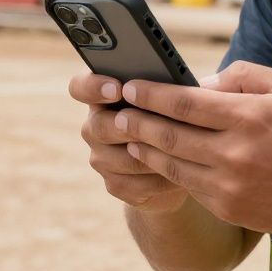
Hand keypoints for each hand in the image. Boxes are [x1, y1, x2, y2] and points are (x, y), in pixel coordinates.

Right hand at [68, 72, 188, 213]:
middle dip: (128, 126)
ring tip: (180, 151)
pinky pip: (133, 184)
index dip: (94, 87)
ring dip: (150, 155)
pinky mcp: (115, 185)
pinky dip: (158, 179)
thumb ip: (170, 88)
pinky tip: (180, 174)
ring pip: (118, 159)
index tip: (118, 89)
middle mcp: (95, 125)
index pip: (80, 87)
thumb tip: (191, 86)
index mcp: (103, 95)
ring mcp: (102, 157)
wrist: (180, 162)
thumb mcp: (173, 98)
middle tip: (152, 124)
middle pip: (98, 126)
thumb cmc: (177, 117)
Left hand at [117, 61, 271, 234]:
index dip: (152, 94)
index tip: (131, 86)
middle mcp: (235, 153)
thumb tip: (202, 82)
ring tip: (129, 134)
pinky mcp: (228, 208)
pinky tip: (157, 158)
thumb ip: (243, 75)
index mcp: (249, 117)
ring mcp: (229, 185)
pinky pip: (188, 186)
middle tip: (117, 112)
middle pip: (169, 135)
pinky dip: (167, 170)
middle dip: (137, 121)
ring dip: (145, 148)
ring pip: (172, 164)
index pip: (185, 103)